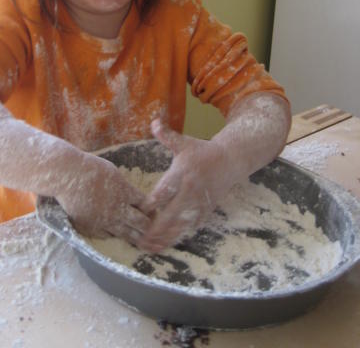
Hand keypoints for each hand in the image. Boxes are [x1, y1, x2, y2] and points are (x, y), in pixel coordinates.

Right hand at [56, 152, 150, 245]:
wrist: (67, 176)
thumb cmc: (89, 168)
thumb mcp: (113, 172)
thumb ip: (124, 186)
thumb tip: (131, 194)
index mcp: (125, 192)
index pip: (146, 205)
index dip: (151, 210)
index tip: (152, 212)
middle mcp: (118, 209)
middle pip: (141, 223)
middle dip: (148, 226)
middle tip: (152, 229)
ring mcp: (105, 220)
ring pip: (126, 234)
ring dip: (136, 237)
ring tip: (143, 242)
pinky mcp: (92, 227)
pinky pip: (107, 235)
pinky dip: (113, 235)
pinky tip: (117, 236)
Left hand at [138, 120, 233, 252]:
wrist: (230, 160)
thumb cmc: (202, 151)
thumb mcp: (184, 142)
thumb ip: (166, 135)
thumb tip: (153, 121)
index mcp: (182, 173)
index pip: (164, 192)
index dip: (151, 204)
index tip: (139, 211)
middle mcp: (190, 190)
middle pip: (171, 214)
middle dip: (156, 228)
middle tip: (140, 239)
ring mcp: (199, 203)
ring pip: (181, 225)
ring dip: (166, 238)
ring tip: (150, 248)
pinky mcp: (206, 211)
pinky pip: (191, 228)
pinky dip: (179, 237)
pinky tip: (166, 245)